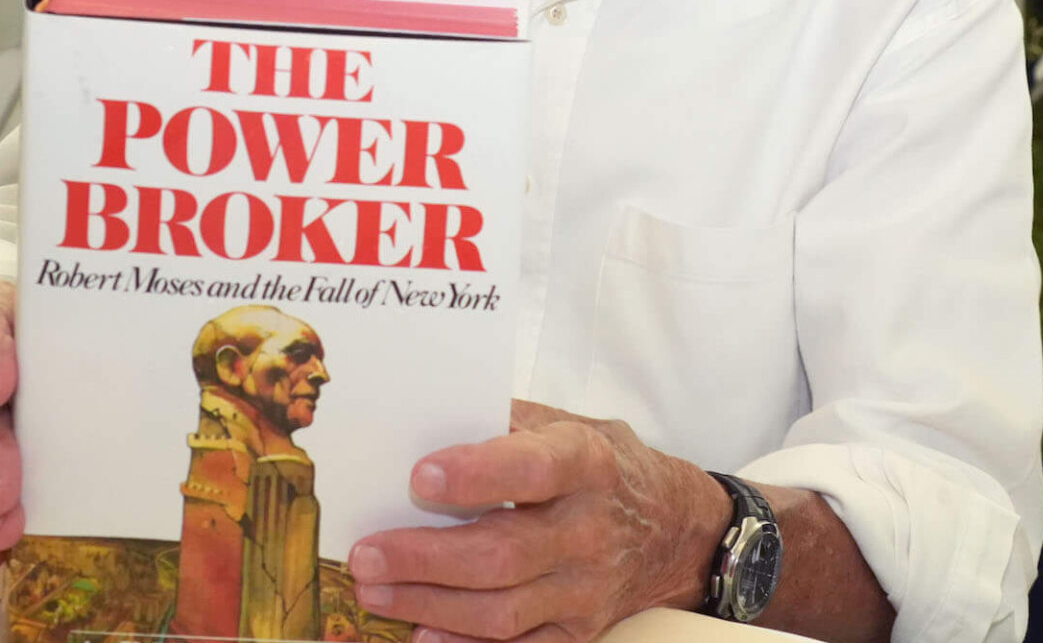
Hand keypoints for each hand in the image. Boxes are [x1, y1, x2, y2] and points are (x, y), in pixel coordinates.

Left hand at [347, 400, 730, 642]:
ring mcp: (586, 590)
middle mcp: (589, 531)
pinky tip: (420, 635)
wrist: (676, 528)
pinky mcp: (580, 631)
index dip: (476, 475)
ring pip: (502, 610)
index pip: (531, 471)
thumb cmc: (603, 466)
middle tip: (365, 555)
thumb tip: (423, 421)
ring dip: (429, 604)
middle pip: (503, 554)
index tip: (419, 477)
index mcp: (587, 464)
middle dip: (425, 558)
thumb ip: (505, 423)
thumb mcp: (568, 425)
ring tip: (374, 591)